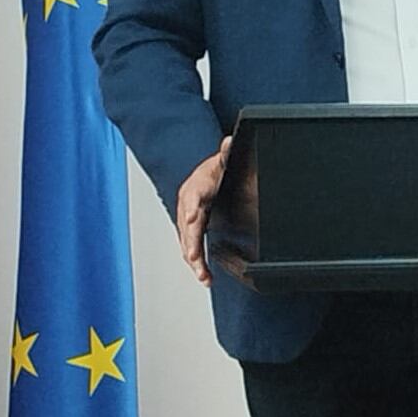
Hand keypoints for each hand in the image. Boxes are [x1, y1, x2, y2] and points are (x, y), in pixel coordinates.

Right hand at [176, 136, 231, 283]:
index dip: (191, 208)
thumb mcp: (222, 162)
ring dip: (193, 259)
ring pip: (187, 241)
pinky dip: (196, 262)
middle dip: (190, 242)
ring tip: (203, 276)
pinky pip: (191, 247)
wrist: (209, 177)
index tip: (192, 219)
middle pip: (187, 225)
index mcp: (196, 186)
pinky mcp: (192, 230)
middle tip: (194, 257)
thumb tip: (230, 140)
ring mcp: (188, 219)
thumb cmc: (215, 171)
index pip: (192, 196)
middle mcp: (188, 204)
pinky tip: (204, 276)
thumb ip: (227, 154)